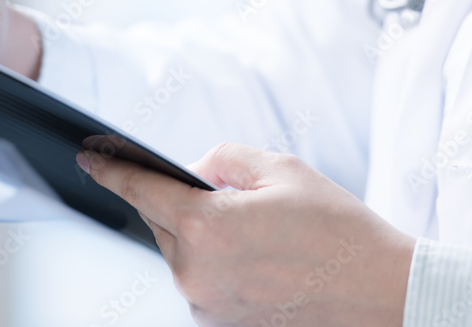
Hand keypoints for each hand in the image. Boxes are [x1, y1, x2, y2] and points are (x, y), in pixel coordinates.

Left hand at [78, 142, 414, 326]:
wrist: (380, 292)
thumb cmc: (338, 230)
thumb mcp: (281, 169)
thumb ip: (222, 159)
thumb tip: (193, 170)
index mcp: (207, 227)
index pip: (141, 190)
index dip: (112, 170)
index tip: (91, 160)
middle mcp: (197, 273)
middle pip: (161, 222)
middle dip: (180, 201)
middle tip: (229, 197)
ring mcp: (207, 306)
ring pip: (180, 253)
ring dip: (199, 234)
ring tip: (257, 232)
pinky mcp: (221, 325)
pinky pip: (200, 281)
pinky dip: (214, 262)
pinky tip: (256, 257)